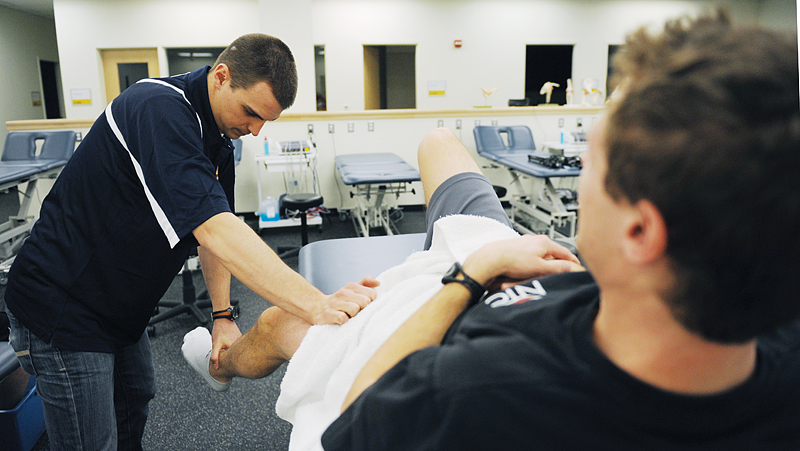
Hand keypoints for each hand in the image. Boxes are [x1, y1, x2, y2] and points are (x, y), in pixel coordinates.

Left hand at [210, 318, 241, 368]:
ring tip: (229, 354)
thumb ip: (215, 356)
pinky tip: (230, 347)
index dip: (232, 366)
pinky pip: (239, 346)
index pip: (235, 362)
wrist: (224, 319)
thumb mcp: (215, 344)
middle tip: (229, 364)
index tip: (229, 370)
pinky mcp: (241, 338)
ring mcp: (242, 341)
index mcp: (235, 348)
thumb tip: (216, 367)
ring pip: (238, 352)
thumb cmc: (220, 331)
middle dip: (233, 361)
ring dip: (234, 354)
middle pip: (238, 357)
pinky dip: (235, 349)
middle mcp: (241, 345)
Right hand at [311, 276, 379, 324]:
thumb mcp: (353, 290)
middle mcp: (343, 293)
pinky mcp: (328, 314)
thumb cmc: (342, 300)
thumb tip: (378, 283)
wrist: (319, 308)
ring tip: (349, 316)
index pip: (371, 294)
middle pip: (365, 302)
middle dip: (362, 309)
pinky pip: (343, 318)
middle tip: (356, 312)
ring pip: (354, 309)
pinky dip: (344, 322)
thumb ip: (366, 284)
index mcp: (351, 286)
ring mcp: (335, 303)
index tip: (364, 305)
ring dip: (354, 316)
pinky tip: (342, 321)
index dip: (370, 302)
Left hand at [463, 235, 583, 289]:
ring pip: (542, 253)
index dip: (573, 262)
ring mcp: (526, 242)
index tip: (578, 268)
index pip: (566, 252)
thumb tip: (571, 267)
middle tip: (564, 271)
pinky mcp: (518, 246)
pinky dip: (536, 260)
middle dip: (560, 261)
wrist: (492, 259)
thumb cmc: (513, 262)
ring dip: (547, 261)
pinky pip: (532, 254)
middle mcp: (536, 239)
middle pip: (554, 251)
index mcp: (545, 243)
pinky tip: (531, 268)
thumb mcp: (540, 267)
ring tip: (547, 271)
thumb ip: (557, 267)